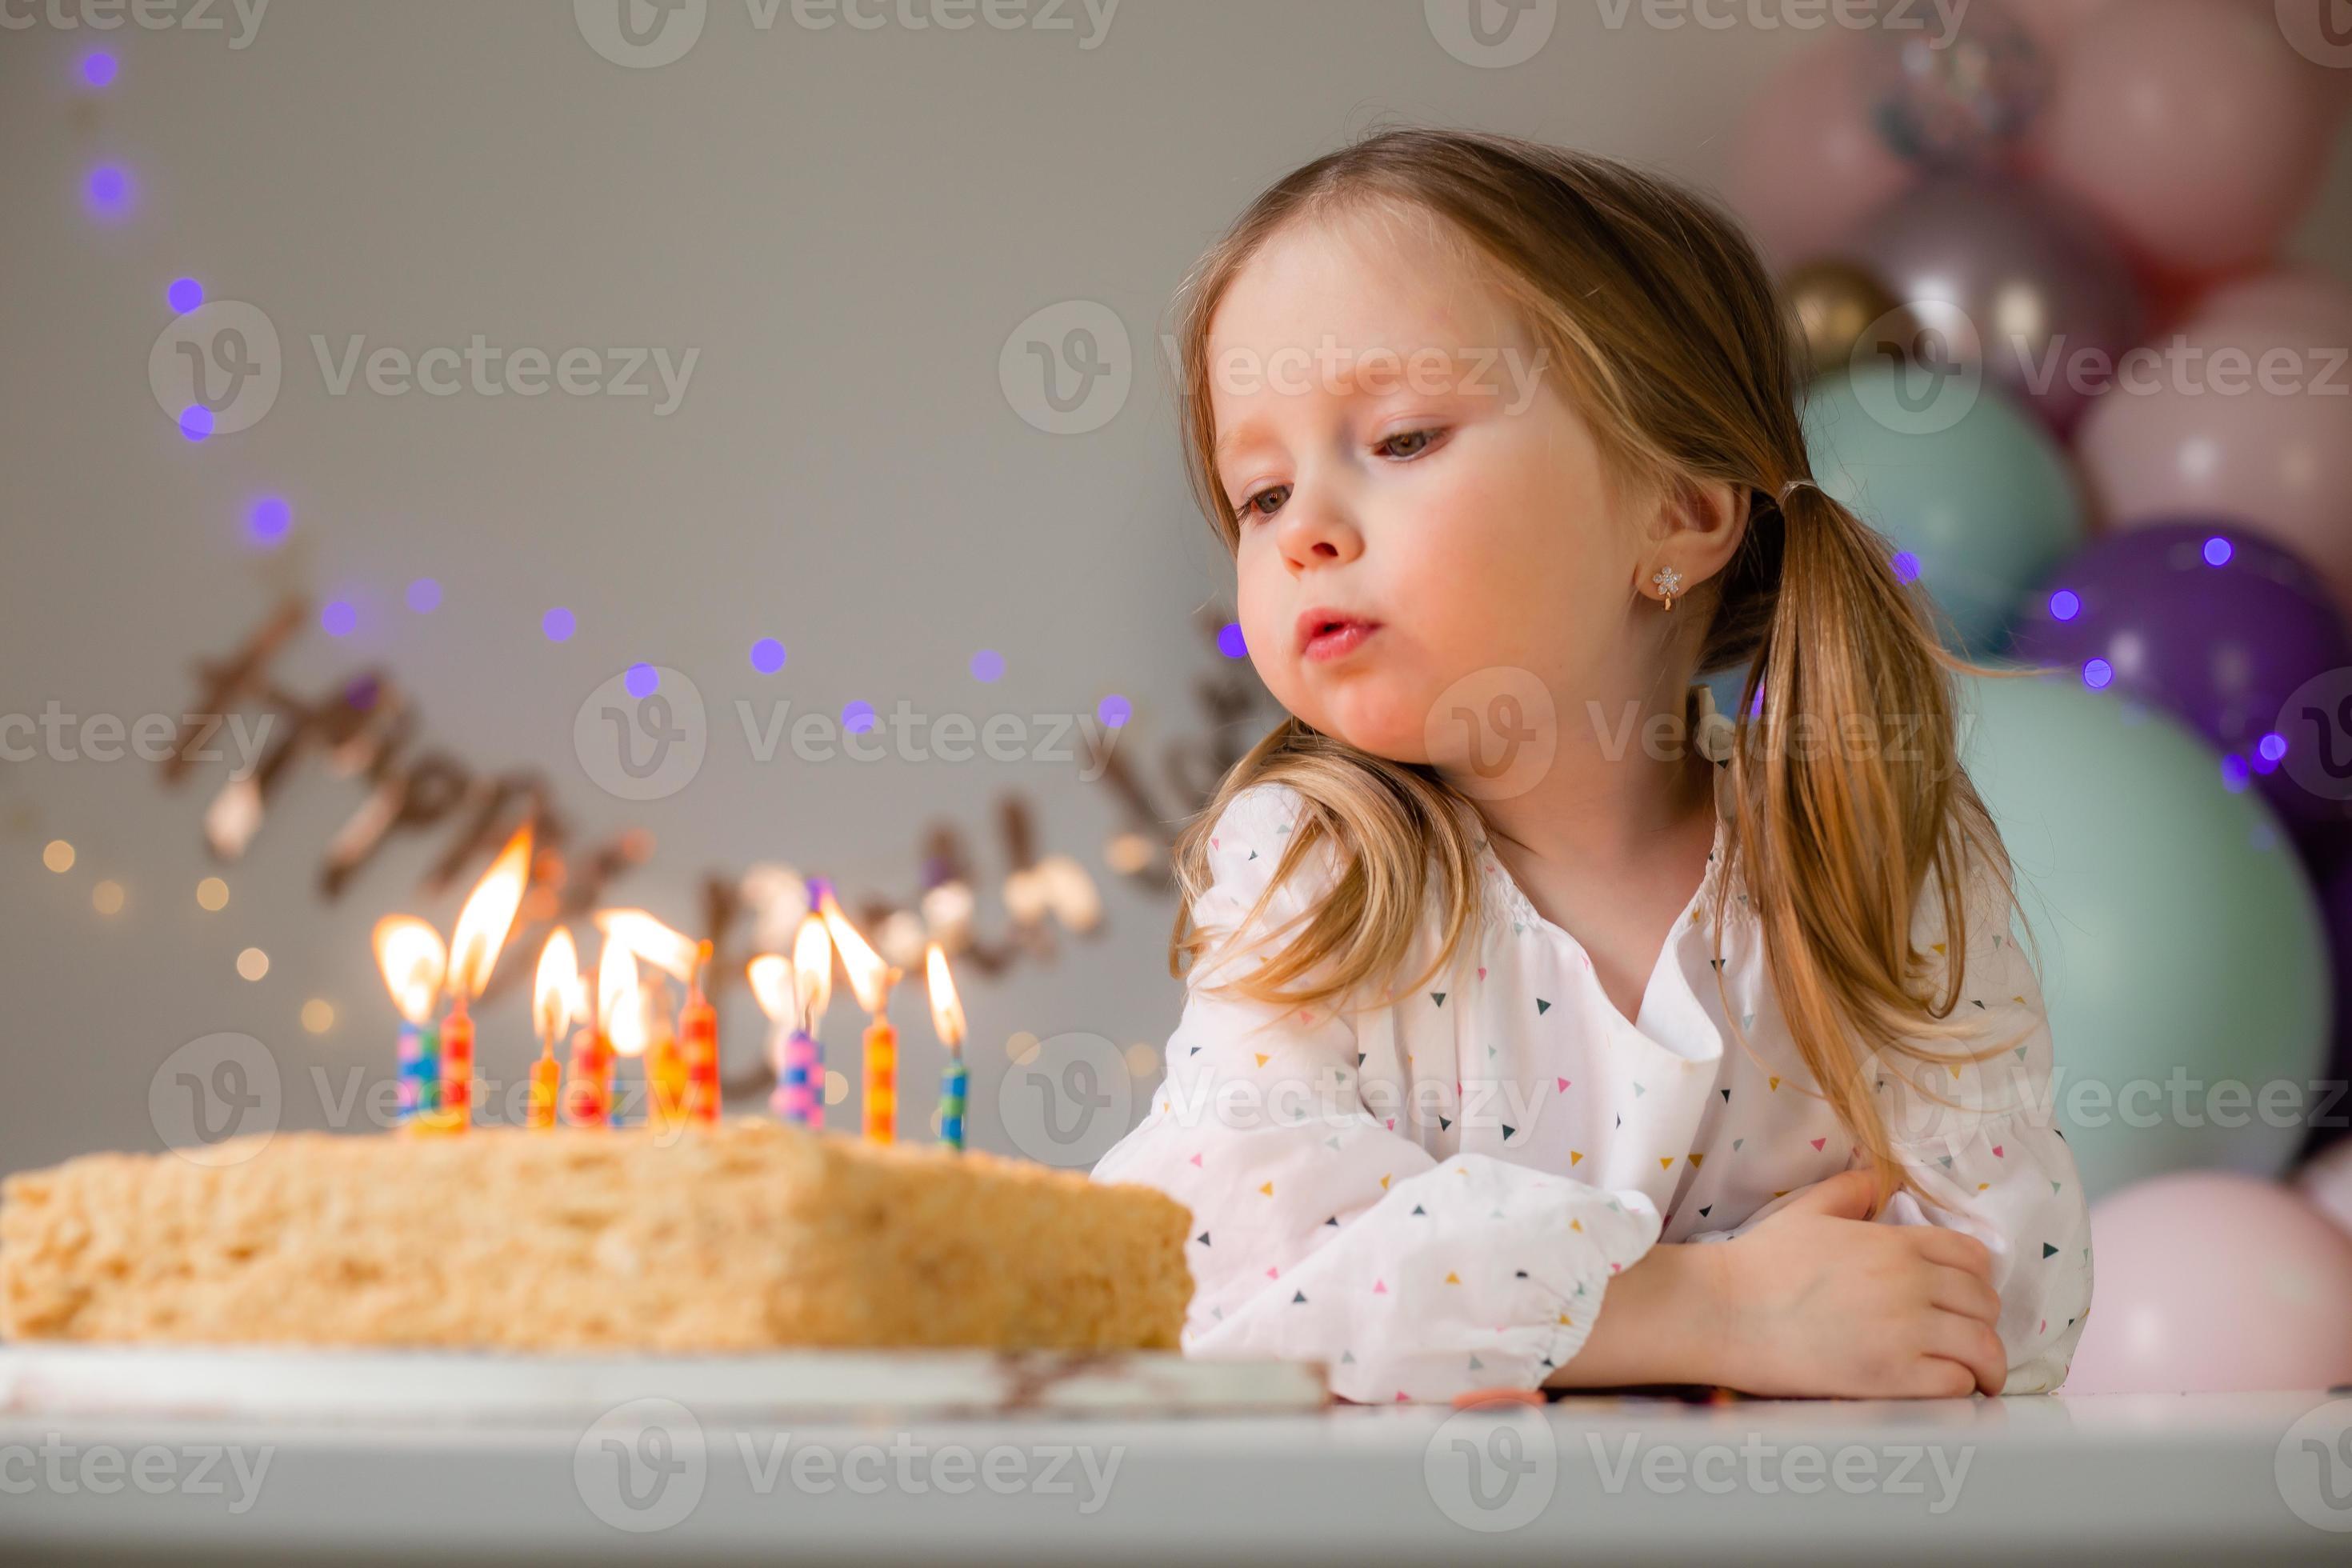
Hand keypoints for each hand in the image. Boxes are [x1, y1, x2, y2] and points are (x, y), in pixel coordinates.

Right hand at [1703, 1169, 2005, 1398]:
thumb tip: (1881, 1178)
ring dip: (1986, 1365)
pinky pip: (1958, 1385)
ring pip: (1984, 1348)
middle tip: (1966, 1337)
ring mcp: (1906, 1332)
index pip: (1973, 1256)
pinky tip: (1943, 1388)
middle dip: (1982, 1321)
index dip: (1978, 1277)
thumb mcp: (1808, 1210)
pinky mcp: (1893, 1377)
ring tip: (1976, 1376)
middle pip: (1985, 1303)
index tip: (1965, 1296)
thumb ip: (1851, 1190)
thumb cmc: (1761, 1261)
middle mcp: (1911, 1284)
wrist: (1725, 1312)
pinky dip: (1960, 1388)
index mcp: (1895, 1243)